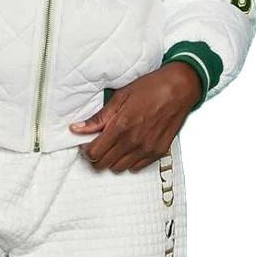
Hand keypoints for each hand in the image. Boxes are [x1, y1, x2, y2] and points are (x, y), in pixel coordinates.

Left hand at [68, 62, 201, 172]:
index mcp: (121, 126)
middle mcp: (133, 142)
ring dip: (111, 159)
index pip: (94, 153)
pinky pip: (137, 167)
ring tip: (113, 144)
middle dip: (95, 156)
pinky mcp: (158, 152)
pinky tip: (128, 146)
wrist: (179, 89)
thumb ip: (98, 118)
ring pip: (119, 168)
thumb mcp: (120, 97)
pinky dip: (128, 161)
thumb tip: (76, 129)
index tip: (85, 142)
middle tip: (96, 143)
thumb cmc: (150, 88)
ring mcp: (147, 149)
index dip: (85, 149)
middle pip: (104, 163)